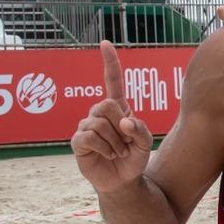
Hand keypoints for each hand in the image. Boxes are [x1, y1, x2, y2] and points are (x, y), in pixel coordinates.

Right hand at [71, 40, 154, 192]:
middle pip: (107, 104)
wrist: (123, 181)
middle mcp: (99, 113)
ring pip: (100, 124)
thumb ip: (140, 130)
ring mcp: (86, 126)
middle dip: (121, 126)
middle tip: (126, 144)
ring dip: (115, 143)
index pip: (112, 81)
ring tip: (118, 153)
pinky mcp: (78, 141)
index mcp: (117, 108)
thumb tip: (124, 123)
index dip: (109, 63)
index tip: (105, 43)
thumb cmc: (133, 158)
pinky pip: (90, 137)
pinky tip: (108, 155)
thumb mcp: (144, 143)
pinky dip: (105, 149)